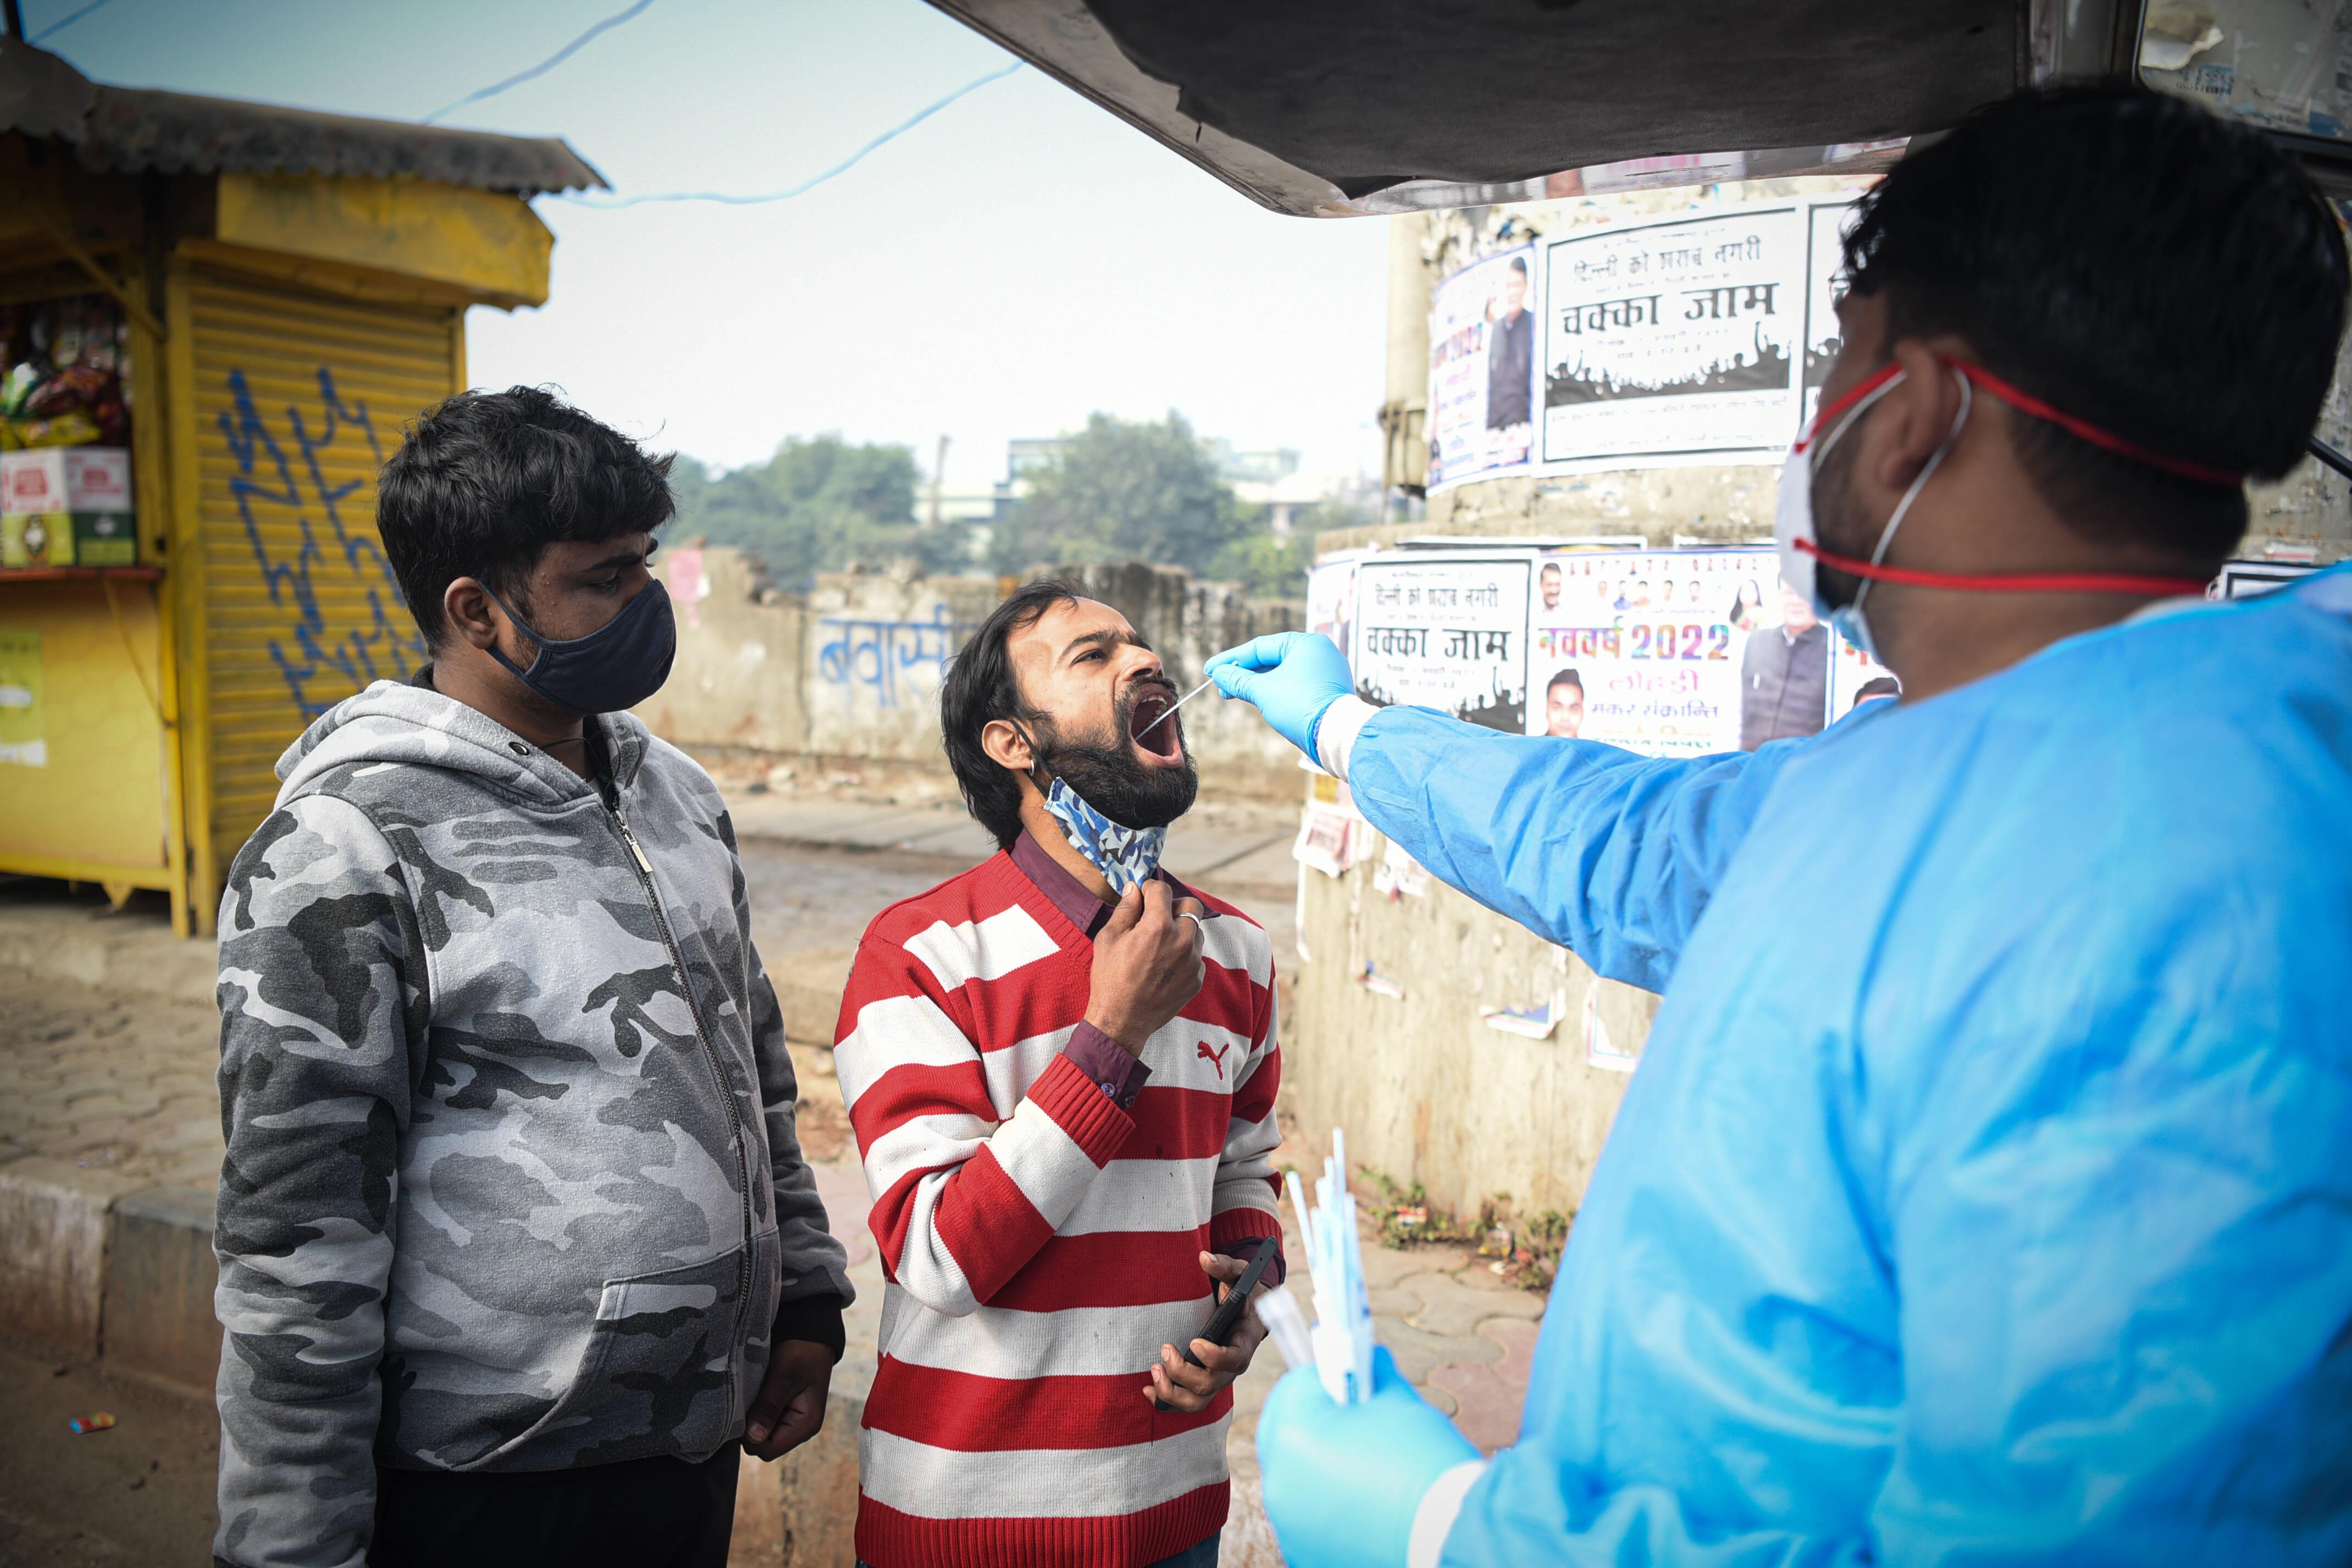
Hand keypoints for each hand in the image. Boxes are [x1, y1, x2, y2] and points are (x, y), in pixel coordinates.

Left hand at [744, 1340, 832, 1459]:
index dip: (750, 1437)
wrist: (810, 1336)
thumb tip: (753, 1437)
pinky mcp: (782, 1414)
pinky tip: (753, 1396)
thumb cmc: (801, 1353)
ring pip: (759, 1435)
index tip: (742, 1412)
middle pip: (762, 1446)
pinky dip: (753, 1412)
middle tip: (745, 1401)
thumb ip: (768, 1407)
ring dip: (750, 1419)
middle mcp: (799, 1430)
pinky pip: (761, 1423)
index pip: (768, 1450)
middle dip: (749, 1428)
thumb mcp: (783, 1377)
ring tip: (750, 1395)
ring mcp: (790, 1423)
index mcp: (805, 1425)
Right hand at [1085, 879, 1205, 1054]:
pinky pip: (1196, 956)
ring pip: (1196, 931)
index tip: (1143, 895)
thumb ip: (1125, 909)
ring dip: (1181, 930)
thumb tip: (1134, 888)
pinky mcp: (1197, 978)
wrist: (1121, 1021)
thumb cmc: (1110, 978)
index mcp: (1158, 926)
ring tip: (1159, 944)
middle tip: (1157, 915)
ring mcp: (1193, 961)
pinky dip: (1183, 954)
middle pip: (1191, 905)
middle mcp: (1182, 941)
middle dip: (1174, 904)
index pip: (1162, 890)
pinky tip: (1163, 966)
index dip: (1149, 888)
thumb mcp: (1108, 938)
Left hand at [1142, 1251, 1269, 1411]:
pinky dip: (1165, 1401)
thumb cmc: (1242, 1291)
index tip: (1194, 1342)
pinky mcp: (1203, 1383)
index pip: (1234, 1360)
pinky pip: (1186, 1403)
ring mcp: (1217, 1378)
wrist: (1246, 1310)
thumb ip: (1223, 1267)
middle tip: (1165, 1348)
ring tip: (1154, 1369)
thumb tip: (1204, 1257)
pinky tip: (1148, 1389)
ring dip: (1171, 1392)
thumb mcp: (1238, 1275)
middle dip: (1182, 1372)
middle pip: (1209, 1385)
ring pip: (1196, 1402)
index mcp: (1244, 1342)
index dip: (1214, 1357)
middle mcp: (1231, 1367)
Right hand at [1204, 633, 1352, 758]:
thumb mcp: (1263, 691)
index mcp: (1307, 643)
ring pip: (1282, 674)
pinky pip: (1295, 686)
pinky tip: (1258, 700)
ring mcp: (1325, 673)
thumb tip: (1218, 674)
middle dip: (1243, 674)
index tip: (1210, 670)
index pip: (1261, 646)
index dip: (1232, 659)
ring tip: (1234, 695)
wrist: (1336, 738)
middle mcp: (1319, 653)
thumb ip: (1238, 680)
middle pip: (1271, 660)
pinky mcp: (1327, 692)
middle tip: (1221, 688)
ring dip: (1257, 684)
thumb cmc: (1301, 707)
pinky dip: (1274, 692)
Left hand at [1256, 1346, 1482, 1567]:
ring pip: (1298, 1479)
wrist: (1451, 1536)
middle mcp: (1279, 1482)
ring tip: (1364, 1464)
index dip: (1323, 1378)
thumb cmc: (1424, 1464)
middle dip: (1317, 1421)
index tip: (1345, 1378)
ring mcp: (1290, 1524)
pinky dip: (1329, 1506)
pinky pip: (1309, 1517)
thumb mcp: (1398, 1401)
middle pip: (1288, 1434)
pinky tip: (1364, 1502)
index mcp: (1293, 1434)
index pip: (1295, 1387)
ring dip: (1320, 1465)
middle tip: (1353, 1418)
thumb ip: (1372, 1375)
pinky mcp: (1303, 1553)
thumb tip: (1367, 1361)